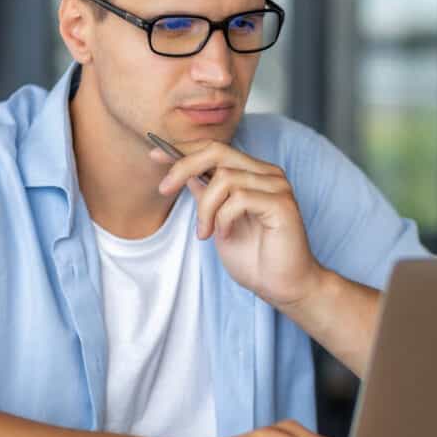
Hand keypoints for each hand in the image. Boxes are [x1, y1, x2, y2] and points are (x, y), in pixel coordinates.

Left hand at [151, 140, 325, 308]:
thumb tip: (185, 174)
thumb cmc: (255, 259)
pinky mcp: (282, 203)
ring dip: (205, 208)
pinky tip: (225, 235)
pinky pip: (239, 198)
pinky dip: (223, 218)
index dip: (182, 149)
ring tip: (205, 232)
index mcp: (252, 174)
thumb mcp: (217, 223)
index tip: (154, 154)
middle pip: (217, 151)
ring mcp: (276, 186)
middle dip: (184, 166)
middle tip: (164, 188)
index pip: (214, 149)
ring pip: (224, 178)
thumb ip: (207, 196)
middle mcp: (266, 173)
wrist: (283, 287)